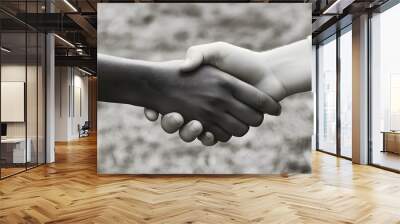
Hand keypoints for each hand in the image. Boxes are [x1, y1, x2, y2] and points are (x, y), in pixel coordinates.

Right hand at [144, 60, 279, 141]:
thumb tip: (182, 66)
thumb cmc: (240, 60)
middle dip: (170, 123)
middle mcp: (202, 105)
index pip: (167, 103)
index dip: (154, 110)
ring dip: (188, 131)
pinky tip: (204, 129)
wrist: (267, 74)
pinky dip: (208, 137)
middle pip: (175, 122)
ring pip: (192, 133)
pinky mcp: (226, 126)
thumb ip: (197, 54)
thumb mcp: (215, 52)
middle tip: (173, 116)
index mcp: (196, 90)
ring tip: (190, 121)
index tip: (150, 112)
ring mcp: (214, 117)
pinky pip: (212, 138)